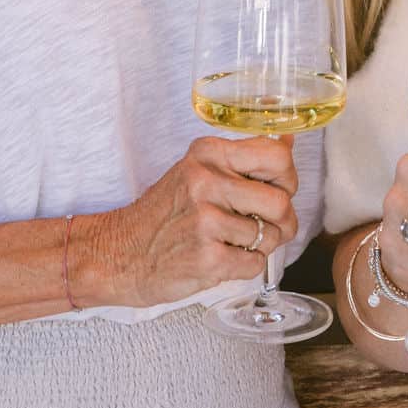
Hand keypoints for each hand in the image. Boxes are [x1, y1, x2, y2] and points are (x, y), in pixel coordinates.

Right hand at [80, 136, 298, 308]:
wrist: (119, 254)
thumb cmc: (165, 213)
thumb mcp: (197, 171)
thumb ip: (244, 158)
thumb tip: (288, 141)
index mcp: (208, 154)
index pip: (277, 156)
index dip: (288, 178)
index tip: (278, 189)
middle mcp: (205, 182)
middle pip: (281, 201)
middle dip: (284, 220)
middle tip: (267, 225)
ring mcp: (205, 221)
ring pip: (271, 235)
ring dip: (261, 245)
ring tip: (233, 242)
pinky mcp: (207, 258)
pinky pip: (255, 263)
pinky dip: (246, 266)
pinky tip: (223, 258)